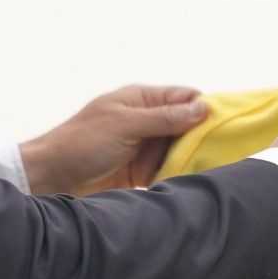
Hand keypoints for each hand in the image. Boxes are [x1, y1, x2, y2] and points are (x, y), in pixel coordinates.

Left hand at [20, 85, 207, 195]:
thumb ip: (165, 118)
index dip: (206, 108)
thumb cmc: (81, 143)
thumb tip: (204, 108)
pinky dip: (180, 174)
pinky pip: (169, 170)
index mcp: (142, 100)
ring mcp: (144, 147)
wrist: (51, 178)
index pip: (185, 98)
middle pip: (188, 125)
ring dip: (193, 158)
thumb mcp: (125, 126)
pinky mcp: (141, 172)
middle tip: (225, 150)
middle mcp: (147, 121)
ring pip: (181, 149)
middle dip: (204, 136)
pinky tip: (194, 181)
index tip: (226, 124)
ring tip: (213, 168)